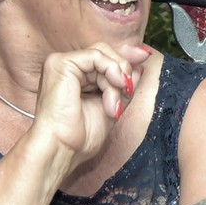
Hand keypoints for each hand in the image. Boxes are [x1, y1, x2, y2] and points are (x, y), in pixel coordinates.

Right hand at [28, 43, 153, 175]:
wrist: (62, 150)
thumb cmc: (81, 137)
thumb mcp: (113, 105)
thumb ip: (124, 83)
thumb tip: (141, 59)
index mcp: (76, 78)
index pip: (105, 58)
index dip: (125, 57)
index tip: (145, 57)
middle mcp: (68, 68)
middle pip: (105, 53)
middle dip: (124, 70)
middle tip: (128, 91)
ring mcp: (62, 64)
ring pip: (103, 54)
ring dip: (117, 77)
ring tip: (114, 103)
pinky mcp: (60, 63)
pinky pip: (95, 55)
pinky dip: (110, 69)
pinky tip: (114, 86)